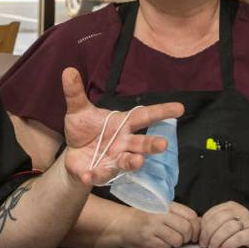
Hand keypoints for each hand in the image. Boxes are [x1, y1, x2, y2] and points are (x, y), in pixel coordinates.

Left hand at [59, 68, 183, 185]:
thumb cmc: (85, 129)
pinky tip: (88, 175)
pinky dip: (93, 176)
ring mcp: (113, 160)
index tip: (180, 108)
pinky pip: (98, 176)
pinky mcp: (99, 174)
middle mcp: (123, 144)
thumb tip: (68, 71)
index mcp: (122, 124)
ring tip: (138, 161)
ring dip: (133, 162)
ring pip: (126, 162)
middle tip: (163, 144)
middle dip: (152, 145)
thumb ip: (75, 93)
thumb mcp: (78, 110)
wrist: (73, 153)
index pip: (144, 116)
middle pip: (141, 144)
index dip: (161, 112)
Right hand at [118, 202, 200, 247]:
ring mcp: (153, 227)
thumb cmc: (145, 218)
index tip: (194, 233)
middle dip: (188, 237)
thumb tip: (200, 222)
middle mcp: (160, 214)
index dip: (197, 227)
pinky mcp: (148, 239)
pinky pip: (166, 247)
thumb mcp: (163, 210)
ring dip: (177, 243)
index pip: (191, 216)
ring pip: (178, 240)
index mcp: (167, 206)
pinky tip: (160, 242)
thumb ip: (180, 215)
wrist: (123, 224)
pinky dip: (166, 247)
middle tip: (183, 238)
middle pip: (187, 229)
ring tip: (169, 240)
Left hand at [198, 201, 248, 247]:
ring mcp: (248, 219)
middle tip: (205, 246)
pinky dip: (228, 244)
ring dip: (217, 240)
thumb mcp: (227, 224)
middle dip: (208, 234)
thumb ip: (213, 224)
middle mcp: (239, 209)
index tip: (199, 239)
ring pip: (227, 228)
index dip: (203, 228)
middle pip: (218, 220)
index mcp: (230, 206)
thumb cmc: (242, 231)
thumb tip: (195, 229)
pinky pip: (238, 237)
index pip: (211, 214)